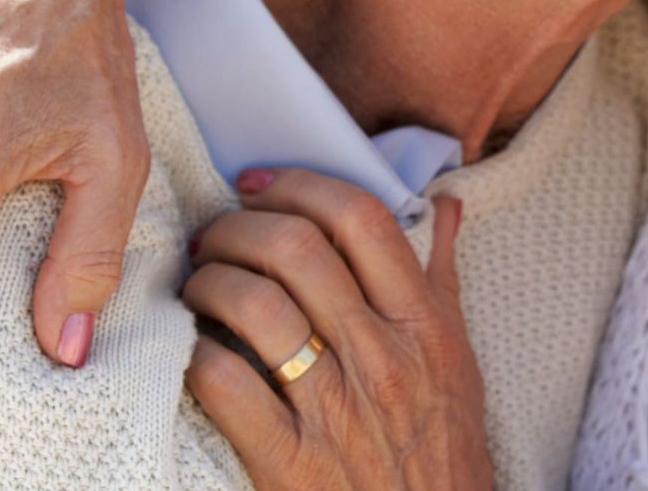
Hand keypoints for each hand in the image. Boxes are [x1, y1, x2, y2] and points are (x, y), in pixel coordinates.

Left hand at [183, 171, 489, 490]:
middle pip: (297, 250)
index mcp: (423, 325)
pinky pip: (224, 385)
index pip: (361, 220)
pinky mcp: (287, 462)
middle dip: (238, 227)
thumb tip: (445, 205)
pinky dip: (194, 354)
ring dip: (209, 282)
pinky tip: (189, 349)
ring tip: (195, 285)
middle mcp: (381, 358)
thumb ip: (442, 278)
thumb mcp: (458, 359)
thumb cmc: (444, 449)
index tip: (258, 185)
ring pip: (254, 306)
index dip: (300, 185)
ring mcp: (334, 410)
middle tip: (213, 234)